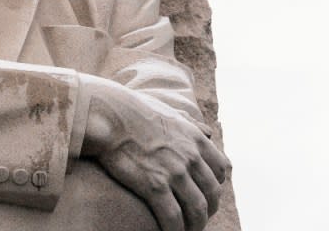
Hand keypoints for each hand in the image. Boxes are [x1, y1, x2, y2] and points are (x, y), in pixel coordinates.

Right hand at [79, 76, 230, 230]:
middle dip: (208, 210)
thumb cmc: (132, 110)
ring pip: (196, 209)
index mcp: (195, 139)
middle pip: (212, 193)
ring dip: (195, 225)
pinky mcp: (154, 185)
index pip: (221, 169)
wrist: (108, 114)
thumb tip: (208, 131)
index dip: (215, 184)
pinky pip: (173, 216)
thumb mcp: (169, 112)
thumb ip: (190, 124)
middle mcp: (190, 157)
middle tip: (198, 218)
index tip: (206, 193)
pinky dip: (175, 230)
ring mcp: (174, 172)